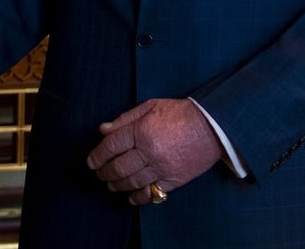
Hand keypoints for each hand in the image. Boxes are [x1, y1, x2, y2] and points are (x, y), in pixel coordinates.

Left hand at [86, 98, 223, 204]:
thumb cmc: (180, 113)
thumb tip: (103, 129)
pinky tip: (131, 198)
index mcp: (142, 131)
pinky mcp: (174, 180)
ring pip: (132, 182)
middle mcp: (149, 151)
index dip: (97, 155)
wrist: (213, 126)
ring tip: (111, 184)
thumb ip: (125, 119)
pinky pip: (152, 193)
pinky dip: (139, 198)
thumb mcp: (150, 107)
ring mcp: (162, 168)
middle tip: (100, 173)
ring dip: (118, 185)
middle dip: (105, 172)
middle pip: (119, 167)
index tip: (91, 161)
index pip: (112, 146)